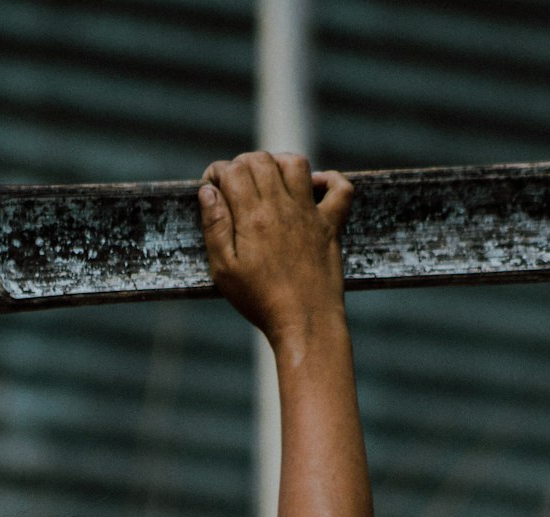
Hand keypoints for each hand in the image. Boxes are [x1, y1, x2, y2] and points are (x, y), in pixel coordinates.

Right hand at [198, 151, 352, 347]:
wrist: (304, 323)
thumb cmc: (260, 301)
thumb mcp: (224, 270)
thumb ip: (214, 226)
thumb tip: (208, 192)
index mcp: (253, 217)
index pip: (233, 171)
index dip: (216, 172)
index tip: (210, 187)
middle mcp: (283, 207)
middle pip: (261, 160)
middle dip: (241, 163)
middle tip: (233, 184)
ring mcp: (310, 213)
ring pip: (296, 163)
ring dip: (278, 162)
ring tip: (266, 178)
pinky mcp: (331, 225)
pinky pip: (341, 188)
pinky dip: (330, 179)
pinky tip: (314, 186)